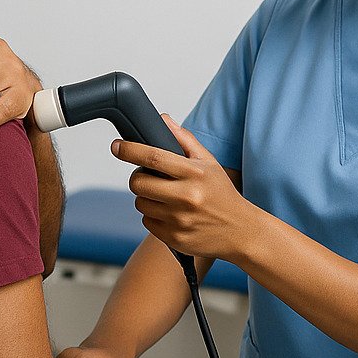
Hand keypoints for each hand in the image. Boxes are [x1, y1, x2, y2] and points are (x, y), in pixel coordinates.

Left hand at [112, 117, 249, 262]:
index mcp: (195, 173)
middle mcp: (186, 197)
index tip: (117, 146)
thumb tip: (163, 119)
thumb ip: (185, 140)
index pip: (154, 157)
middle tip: (149, 177)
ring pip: (140, 203)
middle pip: (138, 183)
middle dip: (138, 178)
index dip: (130, 150)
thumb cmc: (222, 194)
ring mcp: (179, 220)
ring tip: (165, 197)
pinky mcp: (174, 237)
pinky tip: (171, 214)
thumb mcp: (209, 163)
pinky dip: (153, 216)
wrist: (240, 231)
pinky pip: (147, 222)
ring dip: (146, 198)